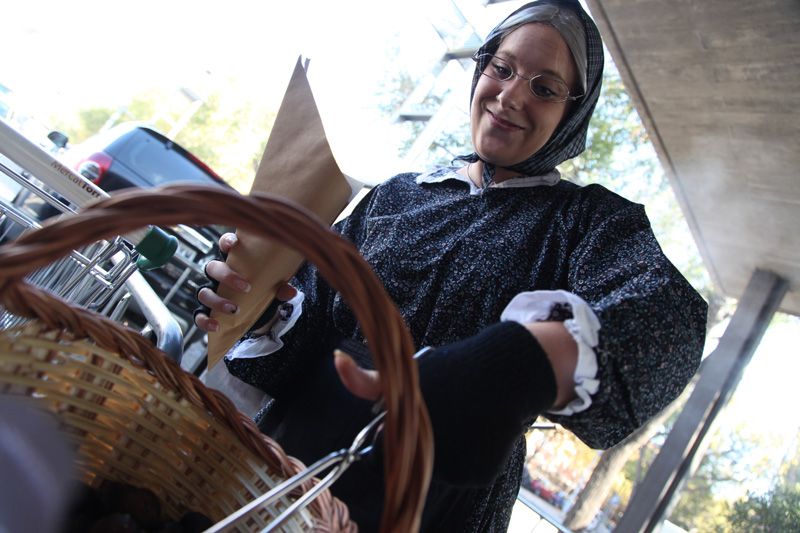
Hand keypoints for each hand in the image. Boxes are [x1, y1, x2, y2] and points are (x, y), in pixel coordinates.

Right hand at [194, 233, 295, 331]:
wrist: (252, 312)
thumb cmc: (259, 290)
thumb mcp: (271, 287)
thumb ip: (279, 287)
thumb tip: (290, 292)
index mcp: (233, 261)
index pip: (225, 245)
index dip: (226, 242)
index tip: (234, 244)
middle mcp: (217, 275)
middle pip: (212, 268)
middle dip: (227, 276)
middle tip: (246, 287)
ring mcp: (209, 292)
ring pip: (203, 292)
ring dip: (217, 301)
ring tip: (234, 309)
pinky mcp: (205, 310)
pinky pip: (198, 315)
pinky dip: (205, 321)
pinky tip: (216, 326)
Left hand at [334, 322, 557, 485]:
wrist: (506, 373)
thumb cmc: (453, 370)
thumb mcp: (409, 373)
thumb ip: (367, 380)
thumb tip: (336, 360)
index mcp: (404, 434)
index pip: (385, 454)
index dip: (395, 436)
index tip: (412, 420)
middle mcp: (427, 459)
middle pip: (415, 462)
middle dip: (424, 443)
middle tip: (445, 413)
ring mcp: (456, 470)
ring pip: (442, 468)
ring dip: (448, 450)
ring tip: (464, 419)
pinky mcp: (480, 475)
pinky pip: (467, 471)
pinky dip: (472, 456)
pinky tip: (480, 430)